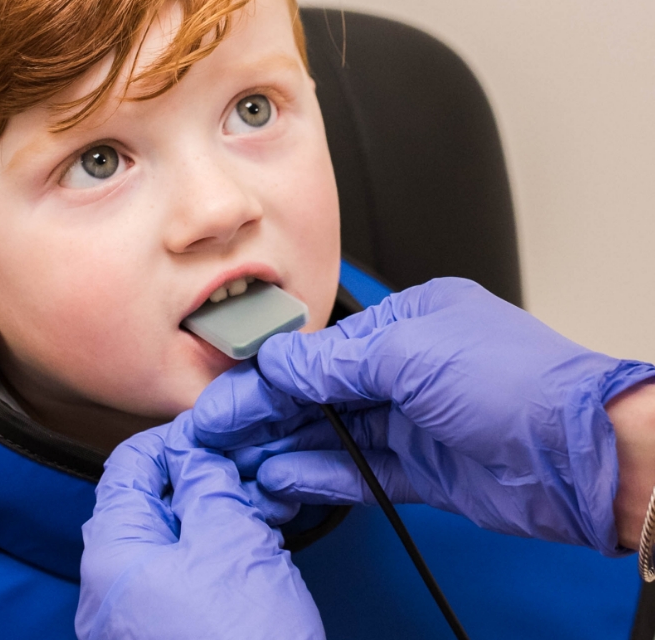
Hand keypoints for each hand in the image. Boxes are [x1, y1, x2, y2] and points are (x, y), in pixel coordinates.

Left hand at [77, 411, 322, 639]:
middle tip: (247, 468)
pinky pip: (181, 583)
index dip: (174, 441)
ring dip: (214, 518)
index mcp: (109, 554)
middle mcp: (107, 589)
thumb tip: (196, 453)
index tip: (215, 431)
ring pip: (170, 545)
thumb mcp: (231, 540)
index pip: (128, 468)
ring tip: (261, 505)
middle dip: (199, 480)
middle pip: (148, 506)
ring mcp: (131, 621)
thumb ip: (206, 483)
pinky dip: (214, 558)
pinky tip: (255, 549)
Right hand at [193, 277, 654, 555]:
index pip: (319, 347)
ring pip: (331, 433)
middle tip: (217, 427)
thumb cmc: (522, 386)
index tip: (226, 384)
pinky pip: (356, 471)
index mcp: (410, 323)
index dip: (268, 368)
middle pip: (319, 392)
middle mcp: (411, 369)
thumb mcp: (410, 353)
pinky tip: (282, 478)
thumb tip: (278, 363)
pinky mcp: (424, 471)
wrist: (583, 457)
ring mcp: (417, 421)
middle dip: (265, 410)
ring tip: (237, 457)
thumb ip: (333, 362)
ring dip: (284, 446)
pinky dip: (317, 475)